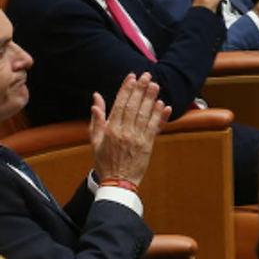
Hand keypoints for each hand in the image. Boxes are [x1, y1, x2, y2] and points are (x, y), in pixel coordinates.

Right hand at [90, 73, 170, 187]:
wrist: (117, 182)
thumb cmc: (104, 161)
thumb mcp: (95, 140)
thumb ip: (97, 119)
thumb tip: (96, 100)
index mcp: (111, 129)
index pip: (119, 104)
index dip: (126, 89)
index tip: (131, 77)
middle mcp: (124, 132)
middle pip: (134, 106)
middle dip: (140, 89)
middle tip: (146, 75)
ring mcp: (137, 138)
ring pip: (145, 114)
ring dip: (151, 98)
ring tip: (155, 85)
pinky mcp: (148, 145)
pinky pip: (154, 127)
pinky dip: (159, 115)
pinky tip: (162, 104)